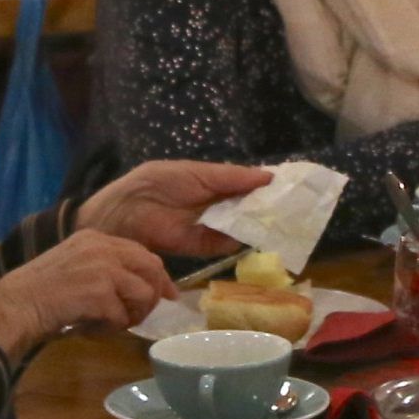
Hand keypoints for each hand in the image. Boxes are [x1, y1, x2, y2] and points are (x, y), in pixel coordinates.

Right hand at [0, 229, 172, 359]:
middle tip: (143, 314)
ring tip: (112, 324)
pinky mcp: (100, 293)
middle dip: (154, 294)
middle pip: (152, 267)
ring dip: (133, 315)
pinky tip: (91, 328)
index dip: (156, 276)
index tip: (164, 294)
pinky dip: (111, 327)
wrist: (16, 305)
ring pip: (144, 294)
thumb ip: (104, 269)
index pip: (141, 252)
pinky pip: (122, 316)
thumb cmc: (39, 291)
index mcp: (95, 237)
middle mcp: (103, 247)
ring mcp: (103, 268)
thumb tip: (139, 288)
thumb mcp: (74, 265)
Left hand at [76, 158, 279, 257]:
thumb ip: (231, 178)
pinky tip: (257, 235)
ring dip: (254, 224)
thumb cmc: (159, 183)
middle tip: (292, 208)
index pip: (241, 182)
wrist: (126, 213)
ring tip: (282, 221)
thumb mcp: (198, 174)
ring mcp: (205, 224)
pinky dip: (238, 240)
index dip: (262, 185)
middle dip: (263, 206)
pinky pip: (223, 242)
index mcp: (207, 179)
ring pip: (237, 224)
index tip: (289, 187)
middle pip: (242, 205)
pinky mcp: (198, 245)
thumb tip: (267, 177)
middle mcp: (209, 202)